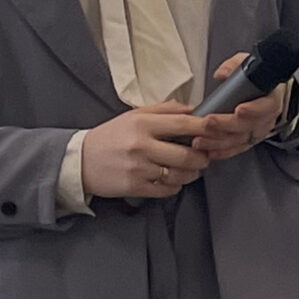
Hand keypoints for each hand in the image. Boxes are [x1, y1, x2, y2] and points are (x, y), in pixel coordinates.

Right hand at [80, 102, 209, 200]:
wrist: (80, 161)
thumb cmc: (110, 136)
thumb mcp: (134, 115)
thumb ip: (164, 110)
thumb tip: (192, 109)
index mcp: (143, 124)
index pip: (182, 124)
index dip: (204, 127)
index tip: (218, 128)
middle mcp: (142, 146)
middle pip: (185, 154)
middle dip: (202, 156)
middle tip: (206, 155)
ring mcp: (138, 168)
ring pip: (178, 174)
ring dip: (191, 173)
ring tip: (192, 169)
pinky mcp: (134, 187)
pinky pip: (165, 189)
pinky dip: (175, 186)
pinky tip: (174, 180)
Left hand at [190, 54, 289, 161]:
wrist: (268, 94)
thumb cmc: (258, 80)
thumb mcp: (248, 65)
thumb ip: (235, 66)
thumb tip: (223, 73)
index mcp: (272, 99)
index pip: (266, 106)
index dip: (253, 109)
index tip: (239, 109)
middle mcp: (266, 118)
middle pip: (248, 126)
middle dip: (226, 125)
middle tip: (209, 122)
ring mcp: (257, 132)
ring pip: (239, 140)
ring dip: (219, 142)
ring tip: (200, 140)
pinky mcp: (248, 141)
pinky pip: (236, 149)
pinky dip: (222, 152)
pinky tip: (209, 151)